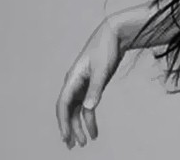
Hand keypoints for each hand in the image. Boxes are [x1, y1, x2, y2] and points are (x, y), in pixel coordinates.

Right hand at [56, 19, 123, 148]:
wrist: (116, 33)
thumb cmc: (107, 47)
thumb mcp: (103, 69)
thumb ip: (96, 89)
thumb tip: (88, 108)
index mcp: (73, 77)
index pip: (63, 104)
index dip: (63, 122)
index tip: (66, 137)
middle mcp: (74, 81)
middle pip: (68, 109)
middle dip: (70, 127)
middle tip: (75, 145)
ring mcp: (83, 83)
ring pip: (76, 108)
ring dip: (79, 124)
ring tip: (84, 141)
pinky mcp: (92, 83)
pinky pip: (86, 103)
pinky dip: (88, 115)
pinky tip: (92, 127)